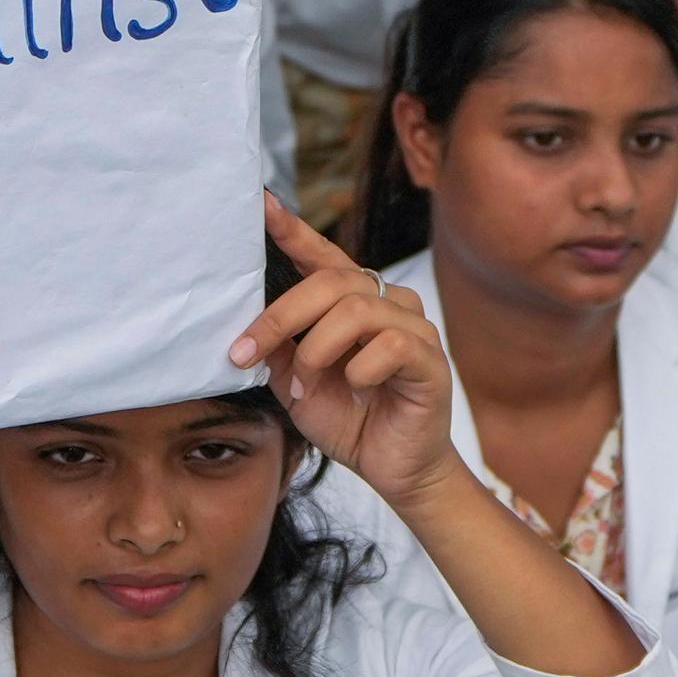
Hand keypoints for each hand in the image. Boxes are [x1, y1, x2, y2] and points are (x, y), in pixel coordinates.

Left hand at [230, 196, 459, 509]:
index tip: (260, 206)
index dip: (293, 230)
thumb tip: (246, 322)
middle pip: (331, 280)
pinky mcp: (431, 358)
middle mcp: (387, 303)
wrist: (393, 470)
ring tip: (307, 384)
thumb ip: (277, 349)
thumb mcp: (296, 383)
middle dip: (281, 315)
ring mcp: (414, 327)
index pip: (322, 256)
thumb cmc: (351, 420)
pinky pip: (389, 345)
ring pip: (355, 311)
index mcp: (353, 302)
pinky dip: (359, 372)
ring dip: (316, 351)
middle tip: (248, 350)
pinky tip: (359, 392)